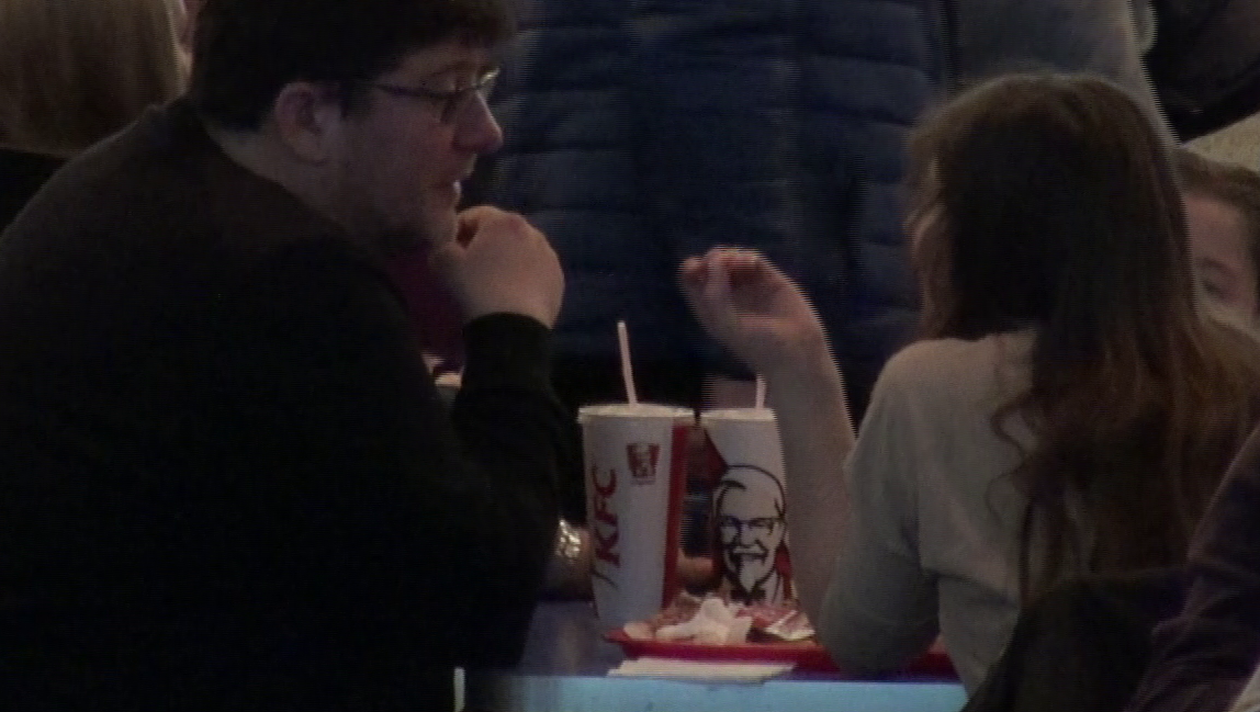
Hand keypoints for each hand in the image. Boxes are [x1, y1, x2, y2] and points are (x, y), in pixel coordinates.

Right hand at [429, 206, 563, 326]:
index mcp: (505, 221)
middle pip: (503, 231)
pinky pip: (536, 271)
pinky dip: (525, 277)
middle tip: (470, 263)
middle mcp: (533, 232)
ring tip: (494, 281)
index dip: (459, 229)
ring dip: (508, 259)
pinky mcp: (558, 280)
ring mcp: (550, 256)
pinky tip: (512, 294)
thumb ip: (442, 247)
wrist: (512, 329)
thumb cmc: (476, 289)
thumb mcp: (444, 264)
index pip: (476, 214)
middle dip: (486, 243)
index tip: (450, 247)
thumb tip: (448, 249)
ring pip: (522, 251)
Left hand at [679, 248, 827, 374]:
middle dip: (711, 259)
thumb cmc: (758, 346)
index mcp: (710, 309)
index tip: (700, 271)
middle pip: (708, 265)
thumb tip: (715, 260)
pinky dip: (747, 256)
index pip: (690, 280)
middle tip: (721, 265)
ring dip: (729, 255)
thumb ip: (715, 295)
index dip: (690, 269)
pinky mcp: (769, 280)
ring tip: (737, 264)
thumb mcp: (728, 326)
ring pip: (730, 258)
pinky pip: (752, 259)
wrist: (795, 352)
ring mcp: (748, 287)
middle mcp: (727, 296)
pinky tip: (749, 264)